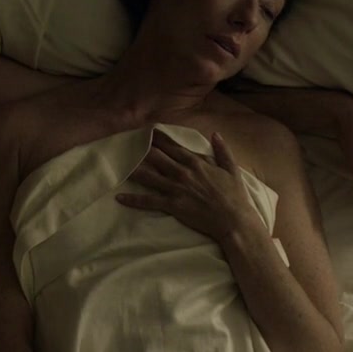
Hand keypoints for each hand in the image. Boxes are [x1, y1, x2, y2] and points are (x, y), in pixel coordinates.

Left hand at [116, 131, 261, 240]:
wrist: (234, 220)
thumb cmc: (235, 196)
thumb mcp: (232, 169)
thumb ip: (222, 150)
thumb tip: (216, 133)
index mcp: (196, 162)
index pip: (172, 146)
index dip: (158, 138)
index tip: (146, 131)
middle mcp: (183, 172)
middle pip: (156, 157)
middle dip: (140, 150)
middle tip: (125, 143)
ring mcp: (176, 189)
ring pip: (149, 176)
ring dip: (132, 170)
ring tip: (117, 165)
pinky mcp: (173, 205)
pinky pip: (149, 201)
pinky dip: (134, 200)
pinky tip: (119, 197)